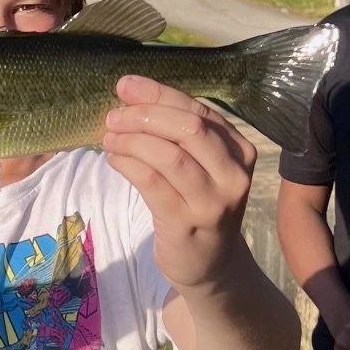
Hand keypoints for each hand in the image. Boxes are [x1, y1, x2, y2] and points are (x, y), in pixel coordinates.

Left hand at [103, 76, 256, 292]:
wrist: (212, 264)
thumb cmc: (199, 205)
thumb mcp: (203, 166)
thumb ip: (179, 133)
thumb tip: (132, 94)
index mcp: (240, 150)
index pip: (198, 110)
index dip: (159, 94)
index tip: (126, 85)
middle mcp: (233, 174)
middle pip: (188, 128)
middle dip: (145, 115)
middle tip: (114, 116)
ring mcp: (212, 202)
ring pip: (169, 155)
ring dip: (132, 140)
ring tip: (109, 138)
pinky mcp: (187, 224)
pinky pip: (152, 183)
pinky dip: (128, 164)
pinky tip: (114, 160)